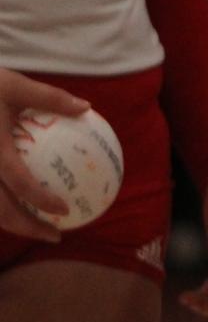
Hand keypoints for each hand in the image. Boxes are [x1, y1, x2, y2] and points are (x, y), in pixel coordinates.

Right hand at [0, 69, 91, 241]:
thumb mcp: (14, 85)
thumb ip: (49, 98)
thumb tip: (86, 108)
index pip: (18, 182)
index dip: (39, 199)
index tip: (64, 209)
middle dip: (27, 228)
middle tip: (55, 235)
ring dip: (14, 224)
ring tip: (41, 229)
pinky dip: (3, 209)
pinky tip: (22, 209)